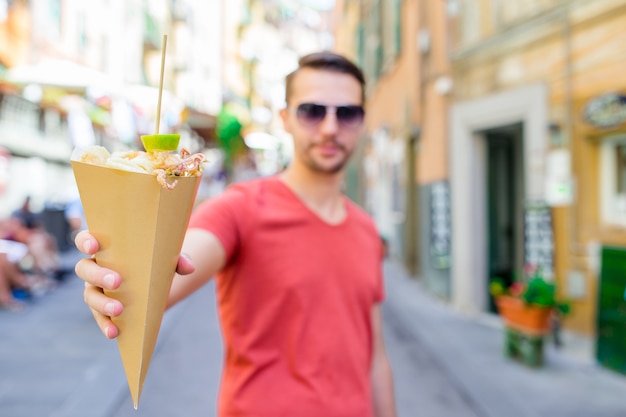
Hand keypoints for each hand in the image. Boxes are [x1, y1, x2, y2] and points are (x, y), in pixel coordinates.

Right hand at [74, 230, 194, 338]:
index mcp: (107, 249)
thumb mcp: (168, 259)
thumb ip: (178, 259)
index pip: (86, 240)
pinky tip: (114, 332)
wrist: (157, 287)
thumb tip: (188, 267)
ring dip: (102, 303)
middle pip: (85, 269)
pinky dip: (105, 324)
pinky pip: (99, 317)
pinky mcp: (102, 308)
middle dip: (98, 275)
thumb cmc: (156, 264)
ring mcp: (96, 289)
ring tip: (119, 310)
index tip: (94, 245)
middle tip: (117, 281)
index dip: (85, 240)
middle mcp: (96, 267)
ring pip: (89, 295)